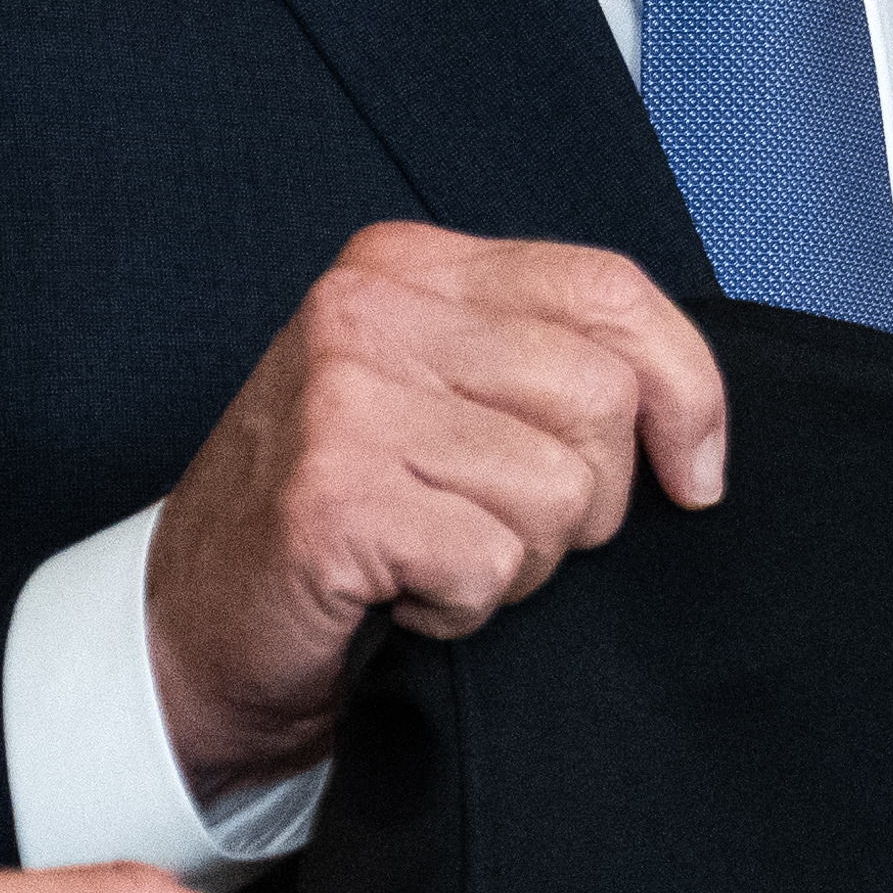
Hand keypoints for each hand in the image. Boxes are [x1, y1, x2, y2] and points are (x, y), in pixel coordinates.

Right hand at [141, 229, 730, 800]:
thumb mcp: (440, 399)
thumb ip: (544, 368)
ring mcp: (344, 399)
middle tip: (498, 529)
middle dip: (587, 499)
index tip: (695, 472)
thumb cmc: (337, 518)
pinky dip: (464, 610)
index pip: (609, 288)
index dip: (687, 388)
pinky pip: (490, 565)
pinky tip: (401, 595)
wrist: (196, 625)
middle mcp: (369, 311)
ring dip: (518, 561)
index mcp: (409, 266)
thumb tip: (691, 420)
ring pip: (558, 492)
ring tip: (434, 556)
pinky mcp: (334, 497)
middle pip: (600, 397)